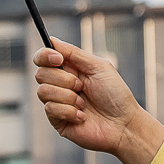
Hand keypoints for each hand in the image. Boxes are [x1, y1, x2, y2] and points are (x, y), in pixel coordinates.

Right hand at [35, 38, 163, 163]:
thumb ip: (74, 53)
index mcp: (69, 69)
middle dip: (63, 79)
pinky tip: (82, 116)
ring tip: (84, 104)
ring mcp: (57, 103)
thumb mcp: (98, 67)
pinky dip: (69, 111)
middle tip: (81, 86)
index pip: (43, 58)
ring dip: (67, 97)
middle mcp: (60, 85)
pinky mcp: (57, 120)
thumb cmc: (115, 95)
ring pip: (43, 91)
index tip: (58, 59)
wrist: (123, 124)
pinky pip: (50, 109)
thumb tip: (52, 40)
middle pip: (40, 74)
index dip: (45, 56)